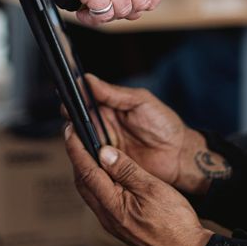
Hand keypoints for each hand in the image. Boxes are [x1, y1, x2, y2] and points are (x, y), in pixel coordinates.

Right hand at [17, 0, 170, 25]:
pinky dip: (91, 18)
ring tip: (92, 5)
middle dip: (126, 10)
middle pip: (144, 1)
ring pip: (123, 10)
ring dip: (106, 14)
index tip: (139, 3)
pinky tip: (82, 8)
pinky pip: (103, 14)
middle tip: (108, 5)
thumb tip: (141, 2)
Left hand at [65, 124, 212, 245]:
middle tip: (76, 136)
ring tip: (89, 151)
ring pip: (90, 192)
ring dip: (86, 170)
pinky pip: (101, 200)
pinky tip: (107, 174)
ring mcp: (113, 223)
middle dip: (77, 158)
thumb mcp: (152, 188)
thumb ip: (126, 170)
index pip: (86, 171)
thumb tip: (103, 153)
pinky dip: (98, 181)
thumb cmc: (174, 222)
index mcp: (112, 205)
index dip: (76, 149)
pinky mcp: (120, 226)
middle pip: (83, 183)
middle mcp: (107, 216)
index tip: (69, 131)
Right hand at [82, 75, 230, 194]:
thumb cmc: (164, 125)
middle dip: (72, 120)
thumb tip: (88, 79)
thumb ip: (114, 92)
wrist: (179, 156)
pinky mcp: (107, 166)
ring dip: (76, 140)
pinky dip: (84, 158)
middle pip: (78, 122)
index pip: (85, 101)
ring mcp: (104, 146)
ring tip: (75, 138)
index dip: (74, 99)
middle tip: (70, 120)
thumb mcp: (141, 102)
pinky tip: (82, 155)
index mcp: (110, 107)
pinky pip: (90, 161)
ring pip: (80, 142)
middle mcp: (104, 126)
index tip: (67, 97)